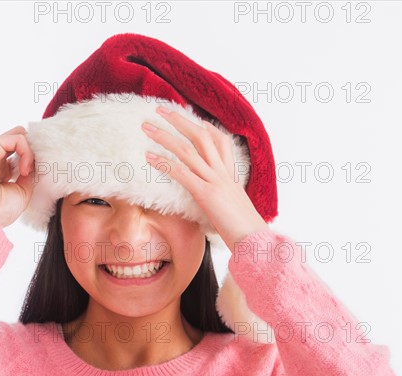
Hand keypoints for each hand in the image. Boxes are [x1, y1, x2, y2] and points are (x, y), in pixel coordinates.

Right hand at [0, 126, 34, 227]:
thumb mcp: (23, 189)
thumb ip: (30, 170)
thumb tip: (38, 158)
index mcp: (0, 167)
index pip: (21, 149)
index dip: (34, 158)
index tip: (37, 174)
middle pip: (20, 137)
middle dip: (34, 150)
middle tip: (34, 169)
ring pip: (20, 135)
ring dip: (31, 153)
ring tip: (27, 171)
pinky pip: (18, 139)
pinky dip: (27, 152)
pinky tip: (24, 169)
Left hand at [141, 106, 268, 249]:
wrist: (255, 240)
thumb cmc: (244, 230)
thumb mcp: (235, 208)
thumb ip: (224, 199)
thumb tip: (216, 203)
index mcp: (231, 175)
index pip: (221, 142)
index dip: (206, 127)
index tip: (192, 117)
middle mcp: (223, 173)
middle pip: (201, 137)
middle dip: (180, 120)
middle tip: (161, 109)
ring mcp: (215, 181)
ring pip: (187, 150)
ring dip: (164, 136)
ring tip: (146, 127)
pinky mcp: (206, 194)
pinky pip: (181, 173)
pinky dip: (163, 162)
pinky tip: (148, 156)